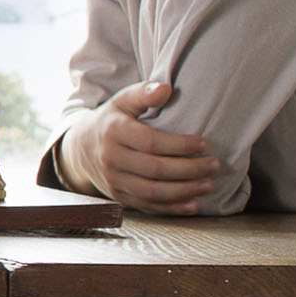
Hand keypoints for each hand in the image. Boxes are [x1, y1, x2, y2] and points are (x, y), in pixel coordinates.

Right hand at [60, 80, 215, 212]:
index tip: (204, 143)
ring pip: (152, 191)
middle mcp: (111, 158)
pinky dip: (172, 208)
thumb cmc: (111, 121)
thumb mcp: (122, 101)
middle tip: (214, 165)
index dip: (180, 145)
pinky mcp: (119, 197)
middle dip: (189, 169)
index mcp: (114, 131)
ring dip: (184, 191)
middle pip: (155, 169)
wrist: (81, 149)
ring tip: (208, 185)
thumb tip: (166, 88)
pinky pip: (148, 206)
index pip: (151, 142)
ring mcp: (114, 180)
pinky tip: (192, 204)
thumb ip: (143, 92)